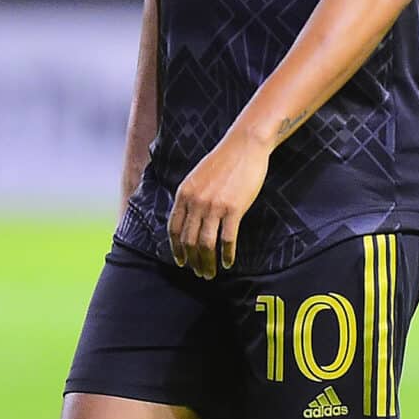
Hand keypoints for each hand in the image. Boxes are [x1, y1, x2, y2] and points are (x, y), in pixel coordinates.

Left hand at [168, 131, 270, 277]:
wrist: (244, 145)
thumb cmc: (224, 161)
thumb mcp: (198, 177)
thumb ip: (191, 196)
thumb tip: (189, 220)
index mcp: (184, 193)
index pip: (175, 229)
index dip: (176, 248)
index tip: (181, 261)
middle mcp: (195, 202)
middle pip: (189, 240)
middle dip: (193, 261)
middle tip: (199, 272)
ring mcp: (214, 206)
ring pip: (206, 244)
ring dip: (207, 263)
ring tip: (211, 273)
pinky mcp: (233, 209)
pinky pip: (227, 239)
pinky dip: (226, 254)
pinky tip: (228, 262)